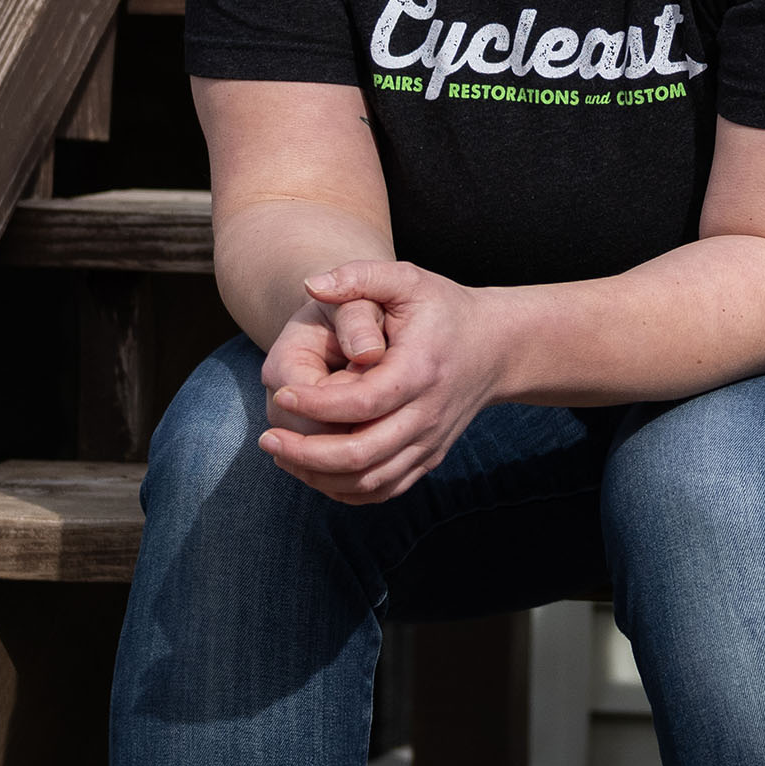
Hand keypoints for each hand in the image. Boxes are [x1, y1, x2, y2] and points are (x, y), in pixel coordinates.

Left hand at [255, 260, 513, 503]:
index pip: (362, 403)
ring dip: (319, 476)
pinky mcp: (427, 459)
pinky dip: (343, 489)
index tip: (281, 391)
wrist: (496, 347)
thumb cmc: (443, 309)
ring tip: (282, 454)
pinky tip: (312, 470)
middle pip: (362, 455)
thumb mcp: (406, 279)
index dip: (315, 403)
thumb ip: (359, 275)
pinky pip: (382, 490)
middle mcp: (428, 415)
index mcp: (420, 371)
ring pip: (369, 481)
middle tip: (267, 439)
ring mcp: (429, 443)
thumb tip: (311, 284)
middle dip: (306, 453)